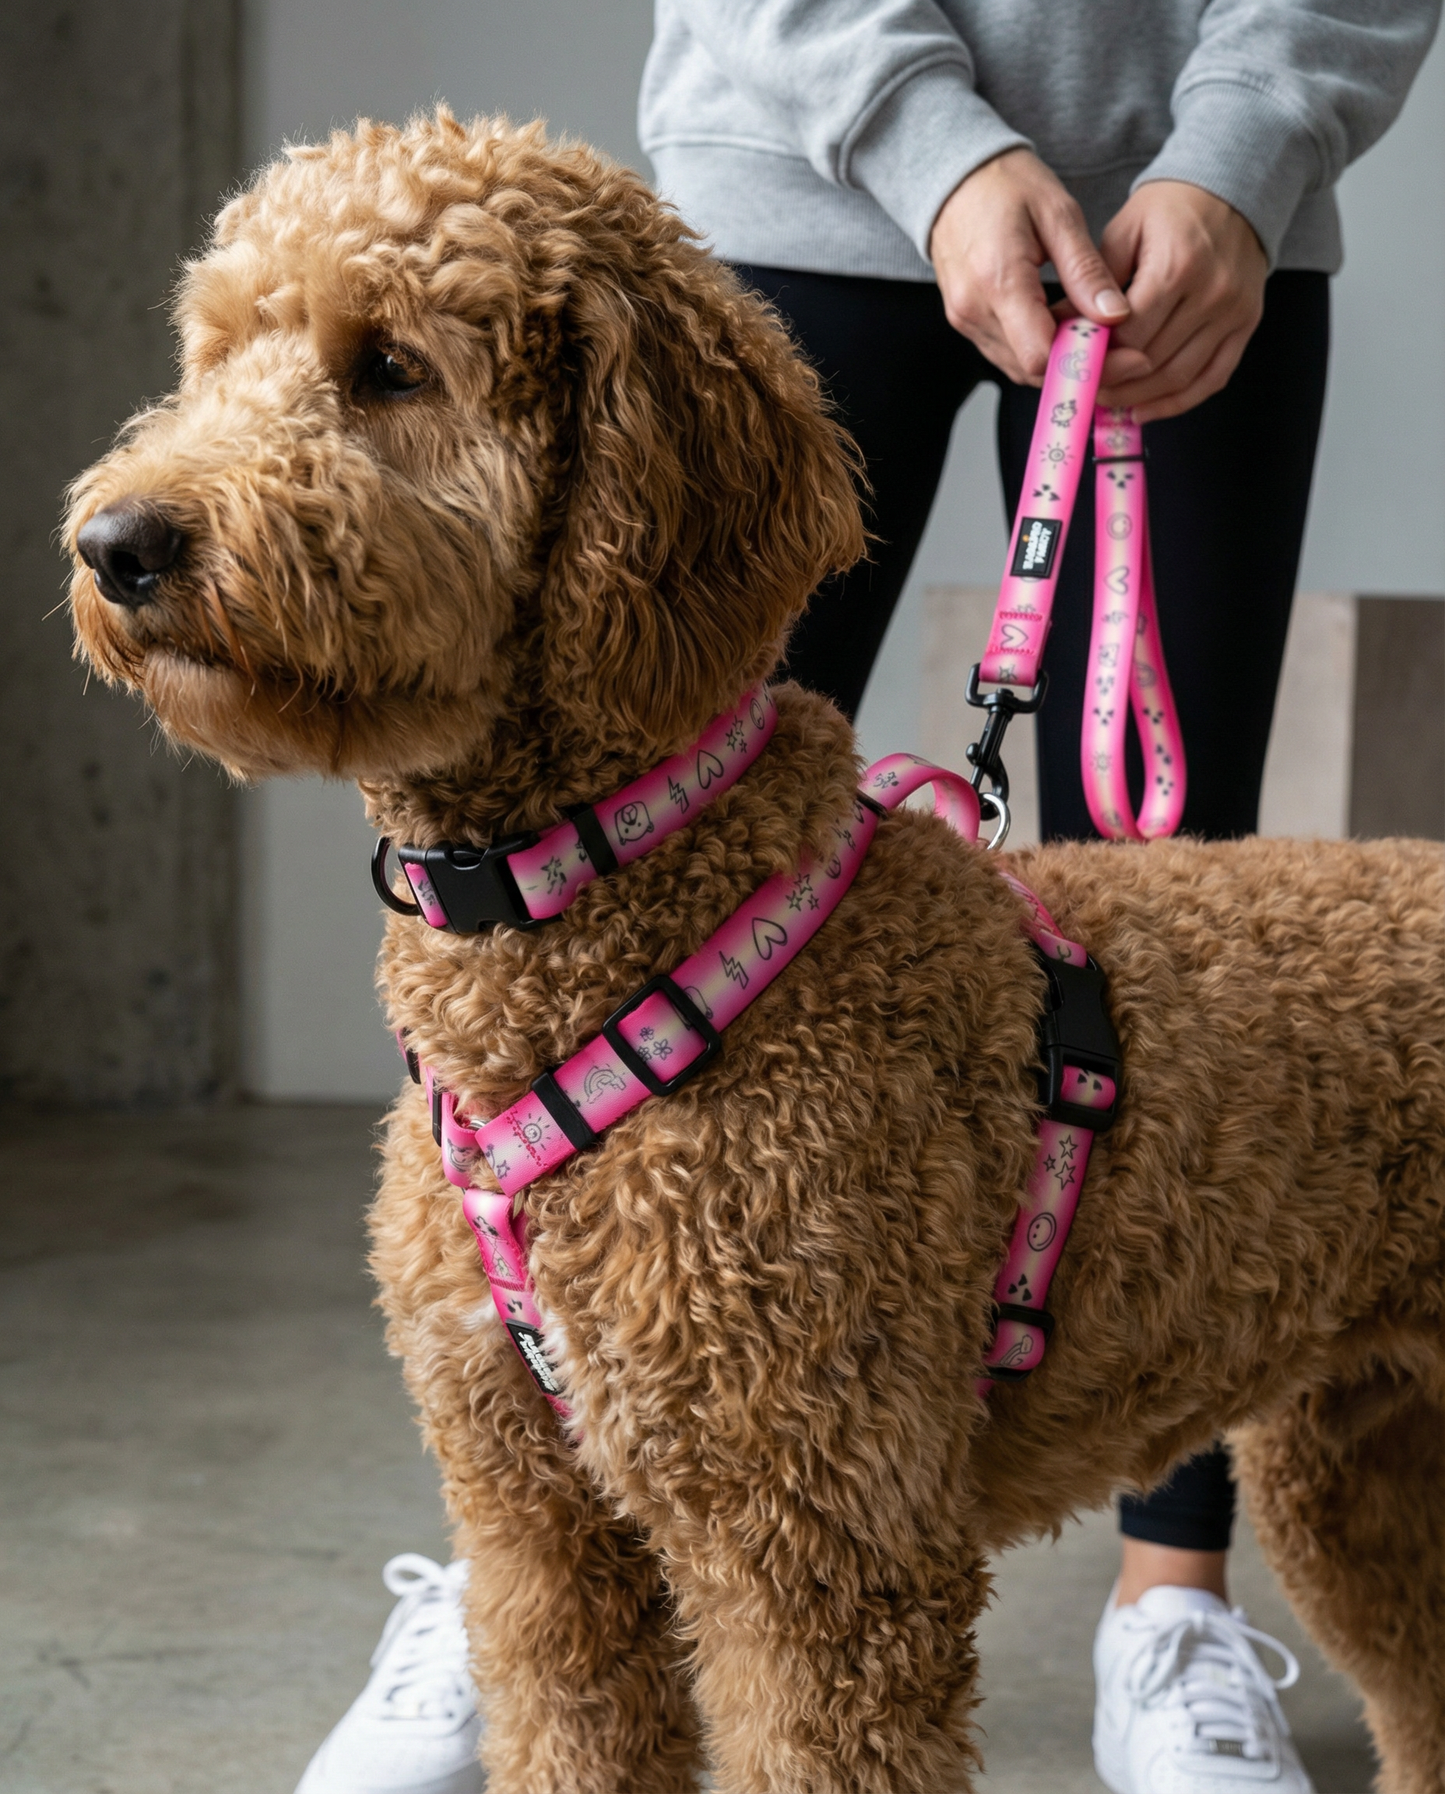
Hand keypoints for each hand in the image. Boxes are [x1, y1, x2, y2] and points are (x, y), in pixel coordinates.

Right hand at [929, 149, 1143, 386]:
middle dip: (1082, 367)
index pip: (1041, 354)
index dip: (1085, 363)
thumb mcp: (1058, 214)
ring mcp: (966, 320)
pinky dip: (1041, 352)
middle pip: (1034, 369)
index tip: (1125, 353)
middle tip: (1127, 352)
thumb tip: (1115, 316)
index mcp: (998, 280)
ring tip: (1099, 338)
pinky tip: (1067, 331)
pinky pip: (1008, 355)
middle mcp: (974, 310)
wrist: (953, 178)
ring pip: (1022, 368)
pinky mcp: (966, 323)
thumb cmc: (1004, 185)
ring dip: (1062, 362)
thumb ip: (1086, 270)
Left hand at [1097, 181, 1267, 420]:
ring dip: (1140, 399)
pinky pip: (1212, 378)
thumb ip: (1094, 282)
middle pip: (1153, 360)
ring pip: (1180, 377)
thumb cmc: (1172, 208)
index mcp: (1178, 266)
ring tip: (1108, 403)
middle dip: (1113, 383)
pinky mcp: (1246, 325)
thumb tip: (1058, 327)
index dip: (1098, 358)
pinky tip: (1146, 409)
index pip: (1130, 333)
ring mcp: (1233, 312)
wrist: (1234, 189)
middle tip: (1083, 392)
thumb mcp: (1125, 231)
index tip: (1073, 369)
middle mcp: (1211, 293)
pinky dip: (1178, 402)